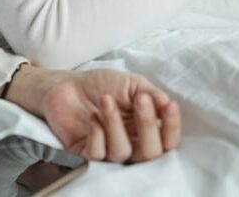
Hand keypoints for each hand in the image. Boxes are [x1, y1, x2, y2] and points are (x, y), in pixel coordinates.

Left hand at [5, 65, 180, 163]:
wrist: (67, 84)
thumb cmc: (101, 84)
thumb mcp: (132, 83)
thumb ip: (151, 93)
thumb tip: (167, 103)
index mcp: (144, 130)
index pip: (167, 141)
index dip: (171, 127)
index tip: (168, 106)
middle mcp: (130, 144)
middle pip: (150, 153)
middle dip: (147, 125)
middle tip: (139, 100)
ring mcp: (108, 150)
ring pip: (122, 153)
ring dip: (115, 124)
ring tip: (106, 100)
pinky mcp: (85, 152)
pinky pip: (97, 155)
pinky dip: (97, 136)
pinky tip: (93, 118)